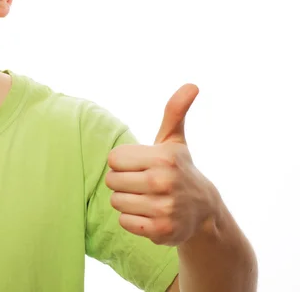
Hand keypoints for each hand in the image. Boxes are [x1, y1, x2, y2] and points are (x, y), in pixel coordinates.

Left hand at [105, 83, 218, 245]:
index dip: (124, 162)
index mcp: (163, 157)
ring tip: (147, 198)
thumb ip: (175, 111)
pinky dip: (133, 219)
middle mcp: (164, 182)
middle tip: (143, 183)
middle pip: (112, 180)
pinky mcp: (161, 231)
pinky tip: (149, 214)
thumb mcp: (175, 140)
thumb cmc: (179, 169)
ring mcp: (163, 208)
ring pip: (116, 201)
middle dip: (123, 181)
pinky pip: (124, 221)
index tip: (141, 165)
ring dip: (126, 200)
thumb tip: (192, 85)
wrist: (203, 211)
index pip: (114, 159)